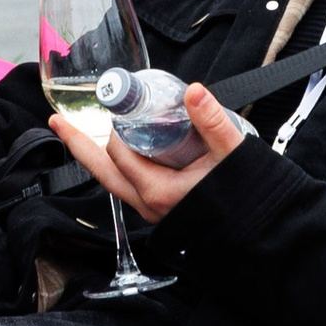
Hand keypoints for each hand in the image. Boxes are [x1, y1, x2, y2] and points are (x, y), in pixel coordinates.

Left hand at [53, 84, 244, 223]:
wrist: (267, 233)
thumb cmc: (252, 199)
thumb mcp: (234, 155)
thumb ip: (213, 122)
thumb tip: (194, 92)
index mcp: (159, 191)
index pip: (120, 153)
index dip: (116, 126)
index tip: (122, 102)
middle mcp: (149, 205)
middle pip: (102, 172)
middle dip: (79, 144)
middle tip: (58, 121)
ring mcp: (155, 211)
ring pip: (115, 182)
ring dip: (98, 157)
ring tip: (83, 136)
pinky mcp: (164, 211)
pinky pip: (130, 188)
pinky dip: (120, 168)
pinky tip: (126, 154)